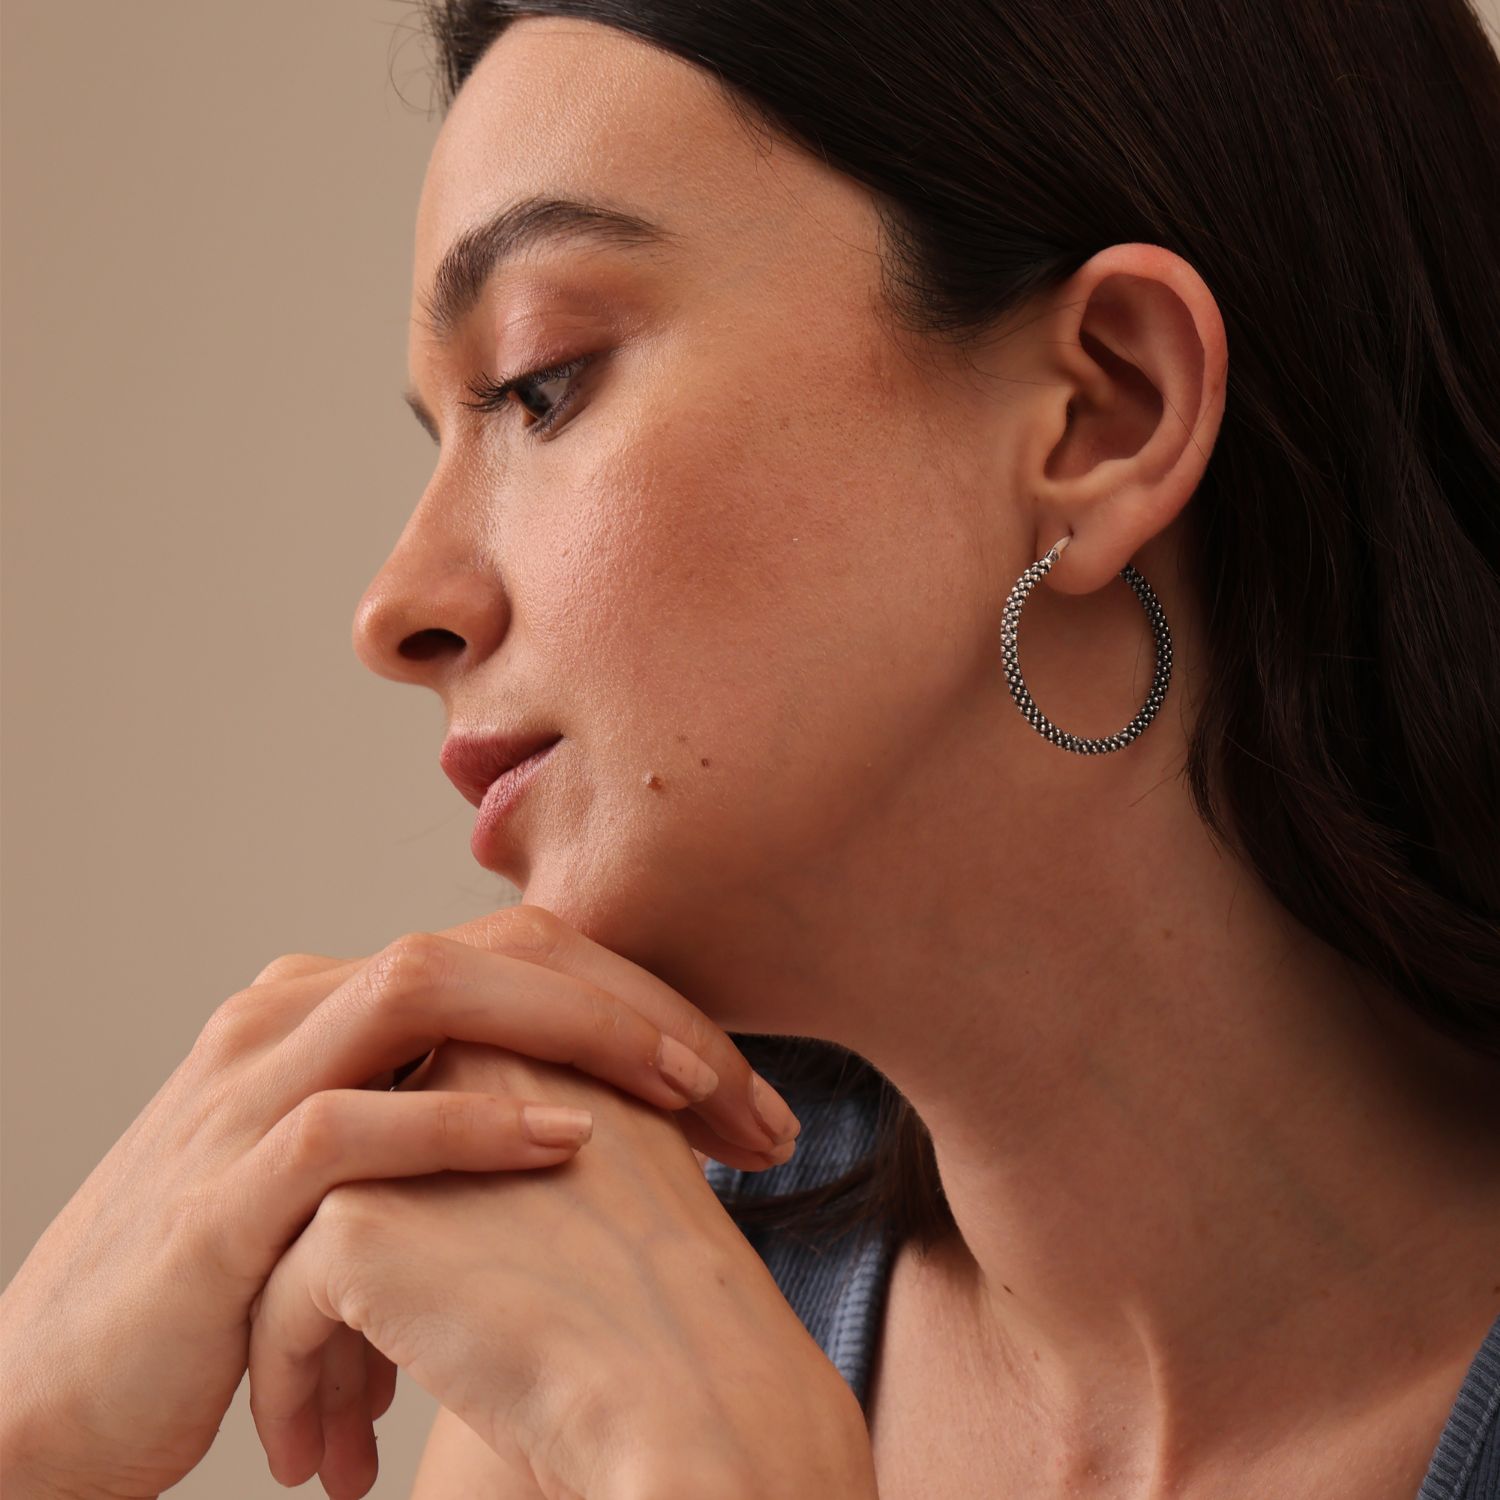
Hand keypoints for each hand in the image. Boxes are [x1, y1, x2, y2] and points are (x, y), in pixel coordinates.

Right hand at [0, 904, 801, 1499]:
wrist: (52, 1391)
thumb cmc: (231, 1285)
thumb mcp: (351, 1178)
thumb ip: (436, 1120)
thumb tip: (580, 1126)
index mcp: (327, 1005)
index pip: (513, 955)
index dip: (639, 1003)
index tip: (738, 1092)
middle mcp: (288, 1014)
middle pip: (492, 951)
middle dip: (636, 1008)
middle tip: (750, 1094)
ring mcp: (246, 1087)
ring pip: (424, 996)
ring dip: (575, 1033)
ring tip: (688, 1088)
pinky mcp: (220, 1190)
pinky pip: (352, 1124)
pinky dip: (466, 1124)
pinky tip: (565, 1144)